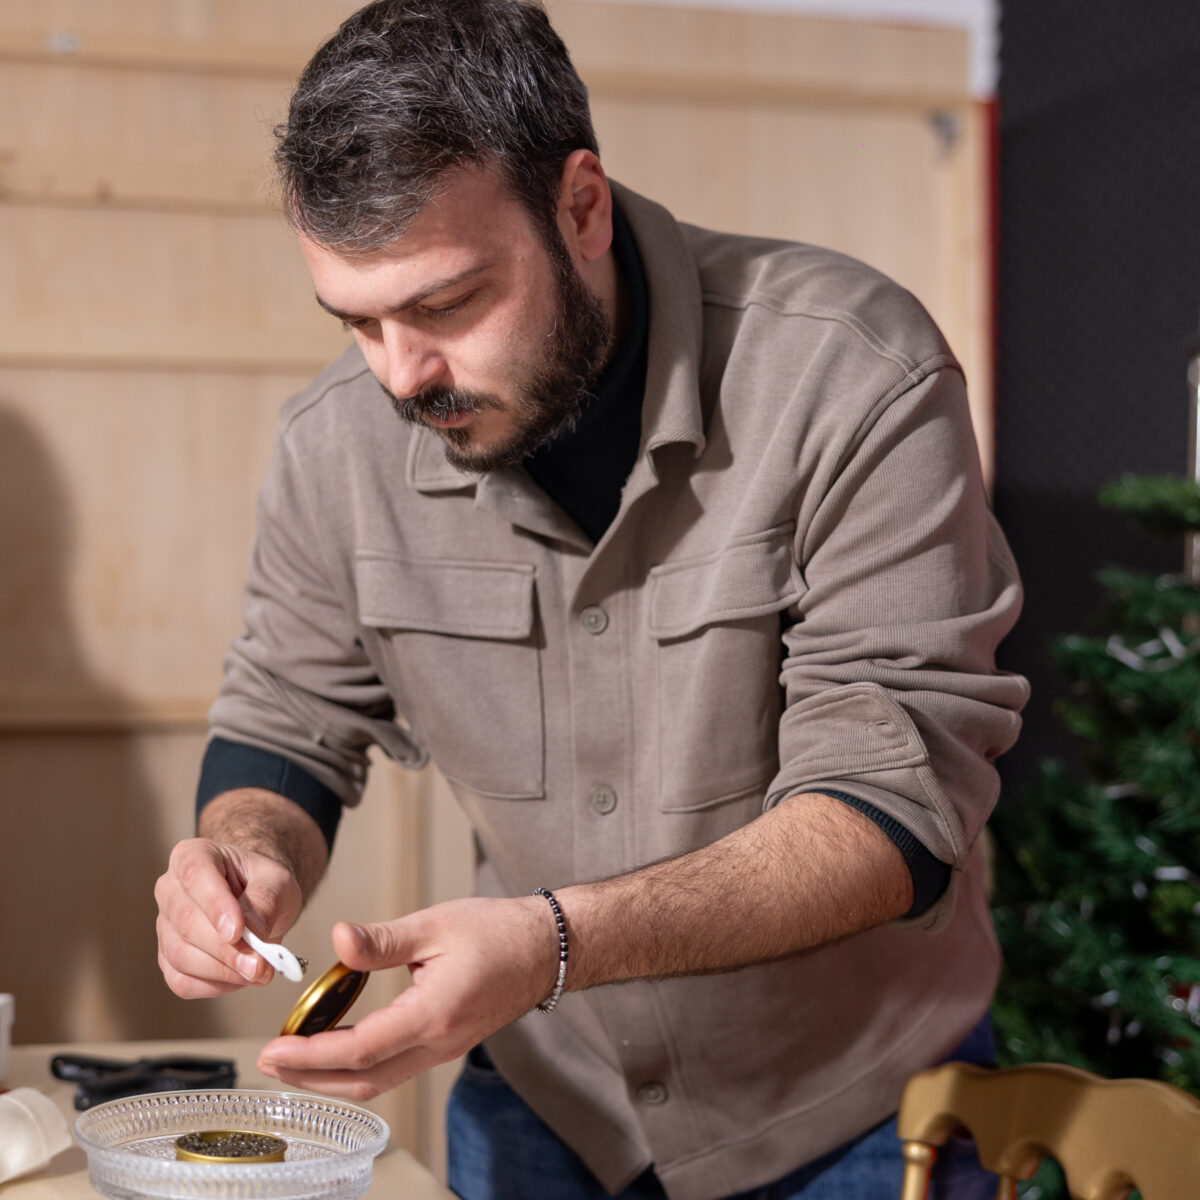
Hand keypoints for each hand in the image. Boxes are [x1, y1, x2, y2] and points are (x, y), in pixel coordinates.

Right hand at [155, 839, 303, 997]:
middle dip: (225, 950)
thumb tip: (253, 934)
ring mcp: (165, 926)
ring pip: (181, 955)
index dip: (215, 906)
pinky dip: (214, 985)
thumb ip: (266, 901)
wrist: (258, 899)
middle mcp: (170, 889)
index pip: (196, 877)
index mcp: (192, 856)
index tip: (238, 931)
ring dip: (222, 971)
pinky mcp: (168, 958)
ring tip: (258, 971)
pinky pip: (182, 981)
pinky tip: (240, 977)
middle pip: (186, 923)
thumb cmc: (263, 884)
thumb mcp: (278, 881)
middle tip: (258, 965)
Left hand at [256, 896, 557, 1100]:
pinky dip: (357, 1066)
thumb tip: (339, 939)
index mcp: (434, 1013)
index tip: (274, 1049)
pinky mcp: (446, 1044)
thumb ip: (383, 940)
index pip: (361, 1049)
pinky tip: (338, 1046)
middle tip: (268, 1060)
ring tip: (293, 1057)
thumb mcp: (436, 924)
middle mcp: (438, 1042)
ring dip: (331, 1077)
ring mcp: (444, 1049)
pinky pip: (394, 1068)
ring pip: (378, 1081)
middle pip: (363, 1080)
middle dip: (310, 1077)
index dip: (311, 1055)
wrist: (545, 949)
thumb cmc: (497, 932)